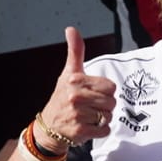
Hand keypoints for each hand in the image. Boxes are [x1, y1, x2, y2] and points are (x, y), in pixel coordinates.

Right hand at [35, 27, 118, 146]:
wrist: (50, 125)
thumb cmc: (62, 96)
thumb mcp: (68, 72)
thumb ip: (75, 51)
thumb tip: (71, 29)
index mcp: (75, 80)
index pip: (111, 87)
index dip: (104, 91)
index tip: (92, 92)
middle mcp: (74, 97)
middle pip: (112, 102)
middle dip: (104, 105)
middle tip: (90, 106)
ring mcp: (76, 115)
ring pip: (108, 116)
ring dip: (101, 118)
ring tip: (87, 116)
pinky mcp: (80, 131)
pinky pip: (104, 130)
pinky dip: (99, 130)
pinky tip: (87, 126)